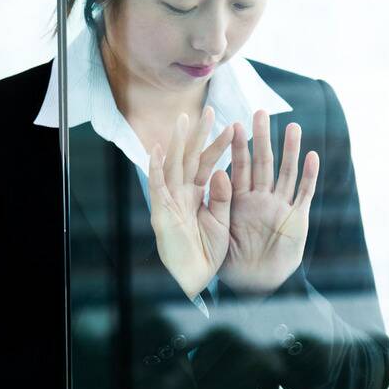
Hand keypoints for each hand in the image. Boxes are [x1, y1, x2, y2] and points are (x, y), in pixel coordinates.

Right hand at [147, 106, 235, 299]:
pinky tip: (156, 149)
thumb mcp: (221, 220)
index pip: (208, 164)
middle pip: (191, 158)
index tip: (233, 127)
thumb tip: (223, 171)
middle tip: (210, 110)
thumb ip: (222, 197)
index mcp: (197, 194)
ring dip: (177, 143)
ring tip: (183, 120)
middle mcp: (182, 193)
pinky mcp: (161, 211)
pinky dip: (155, 168)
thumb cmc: (207, 251)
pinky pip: (157, 186)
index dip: (219, 146)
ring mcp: (170, 200)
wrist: (195, 278)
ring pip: (173, 166)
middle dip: (200, 135)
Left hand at [217, 110, 319, 297]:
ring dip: (290, 150)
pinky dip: (308, 175)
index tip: (234, 124)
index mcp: (240, 199)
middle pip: (263, 163)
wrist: (253, 285)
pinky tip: (312, 156)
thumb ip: (219, 202)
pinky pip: (303, 194)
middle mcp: (261, 198)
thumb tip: (216, 172)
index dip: (237, 147)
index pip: (238, 167)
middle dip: (263, 139)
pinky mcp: (297, 218)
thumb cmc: (232, 260)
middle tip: (261, 112)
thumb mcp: (219, 228)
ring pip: (286, 173)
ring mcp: (280, 206)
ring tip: (293, 127)